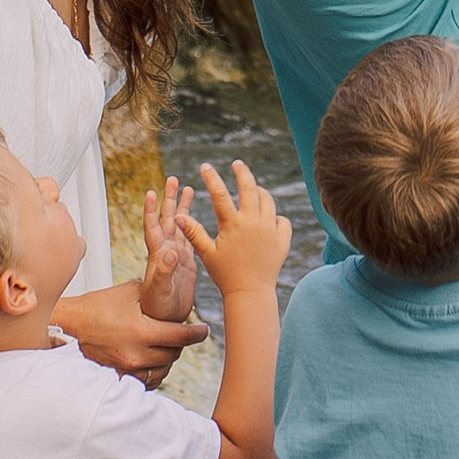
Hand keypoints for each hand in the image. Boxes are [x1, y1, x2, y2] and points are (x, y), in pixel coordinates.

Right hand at [53, 280, 206, 388]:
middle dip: (181, 343)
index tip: (204, 330)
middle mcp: (137, 354)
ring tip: (168, 346)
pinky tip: (154, 359)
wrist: (68, 327)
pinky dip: (154, 371)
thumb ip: (154, 294)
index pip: (181, 335)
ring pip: (163, 369)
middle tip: (184, 334)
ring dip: (168, 358)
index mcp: (142, 331)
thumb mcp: (128, 292)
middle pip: (174, 353)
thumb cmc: (97, 306)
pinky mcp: (119, 378)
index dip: (197, 333)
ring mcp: (127, 369)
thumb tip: (176, 292)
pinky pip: (147, 380)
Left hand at [139, 178, 198, 324]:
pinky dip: (192, 223)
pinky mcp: (186, 262)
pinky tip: (196, 212)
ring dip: (181, 207)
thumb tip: (169, 252)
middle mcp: (165, 252)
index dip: (151, 211)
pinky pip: (189, 236)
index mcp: (157, 256)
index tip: (151, 192)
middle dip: (169, 199)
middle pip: (166, 219)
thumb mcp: (161, 290)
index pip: (152, 227)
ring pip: (179, 225)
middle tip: (172, 179)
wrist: (167, 322)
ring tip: (187, 187)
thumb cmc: (158, 310)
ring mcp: (175, 255)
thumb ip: (164, 271)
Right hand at [178, 161, 292, 298]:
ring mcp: (270, 229)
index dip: (211, 178)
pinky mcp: (282, 239)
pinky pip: (281, 220)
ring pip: (267, 200)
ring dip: (259, 191)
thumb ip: (193, 232)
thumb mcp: (206, 253)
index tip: (204, 166)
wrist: (250, 293)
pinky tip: (268, 217)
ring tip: (253, 189)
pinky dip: (275, 216)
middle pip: (249, 187)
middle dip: (242, 172)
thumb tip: (177, 216)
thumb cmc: (225, 274)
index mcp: (233, 225)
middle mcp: (253, 222)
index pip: (220, 194)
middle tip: (237, 164)